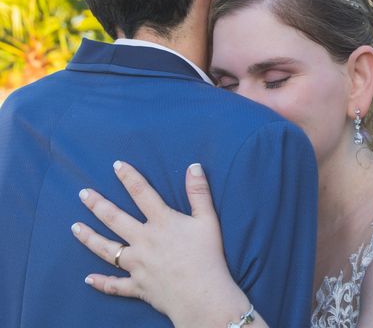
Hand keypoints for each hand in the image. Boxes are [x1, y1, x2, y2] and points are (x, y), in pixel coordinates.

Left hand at [71, 161, 248, 327]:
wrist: (201, 295)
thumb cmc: (207, 256)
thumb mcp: (208, 219)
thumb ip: (199, 192)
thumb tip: (194, 166)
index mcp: (161, 222)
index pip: (142, 193)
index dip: (129, 177)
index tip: (116, 165)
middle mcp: (143, 240)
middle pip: (115, 219)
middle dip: (97, 204)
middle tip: (83, 194)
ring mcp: (137, 265)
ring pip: (107, 249)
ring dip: (89, 238)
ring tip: (75, 227)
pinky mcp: (137, 286)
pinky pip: (115, 285)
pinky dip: (102, 283)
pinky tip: (89, 279)